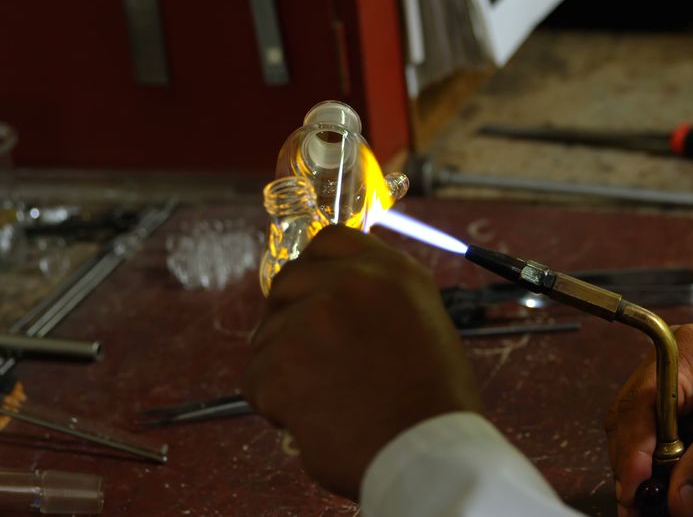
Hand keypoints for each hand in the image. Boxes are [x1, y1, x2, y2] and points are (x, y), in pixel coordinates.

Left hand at [243, 225, 481, 498]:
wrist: (430, 452)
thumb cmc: (434, 402)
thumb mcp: (423, 323)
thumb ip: (377, 300)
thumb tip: (332, 296)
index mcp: (392, 272)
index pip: (329, 241)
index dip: (315, 271)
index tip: (314, 296)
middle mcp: (351, 283)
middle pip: (287, 283)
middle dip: (290, 319)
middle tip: (314, 361)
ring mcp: (313, 319)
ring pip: (267, 336)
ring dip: (285, 368)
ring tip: (330, 399)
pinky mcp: (282, 363)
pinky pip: (256, 380)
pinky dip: (276, 405)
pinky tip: (316, 418)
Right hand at [605, 321, 692, 516]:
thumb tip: (673, 504)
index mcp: (681, 352)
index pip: (640, 405)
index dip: (633, 452)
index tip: (634, 491)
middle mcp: (672, 361)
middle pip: (633, 418)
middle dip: (633, 465)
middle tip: (638, 508)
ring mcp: (681, 378)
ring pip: (644, 428)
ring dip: (648, 467)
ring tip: (653, 506)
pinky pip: (667, 431)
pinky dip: (667, 461)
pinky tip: (674, 488)